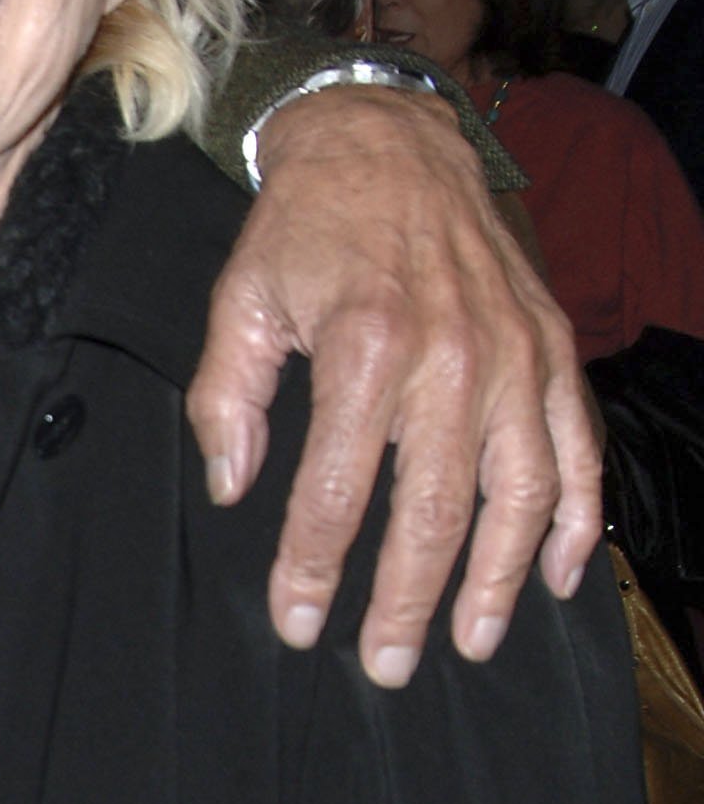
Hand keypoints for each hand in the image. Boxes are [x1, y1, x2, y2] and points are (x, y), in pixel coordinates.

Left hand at [186, 84, 596, 684]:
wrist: (387, 137)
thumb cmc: (306, 227)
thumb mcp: (240, 299)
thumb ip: (226, 398)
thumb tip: (232, 488)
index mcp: (366, 348)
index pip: (336, 491)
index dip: (314, 568)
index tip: (298, 623)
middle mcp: (452, 356)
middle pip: (434, 511)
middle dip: (408, 601)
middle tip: (387, 665)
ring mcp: (514, 354)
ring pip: (519, 492)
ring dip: (497, 578)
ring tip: (471, 641)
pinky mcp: (551, 346)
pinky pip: (578, 446)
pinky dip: (577, 516)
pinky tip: (560, 575)